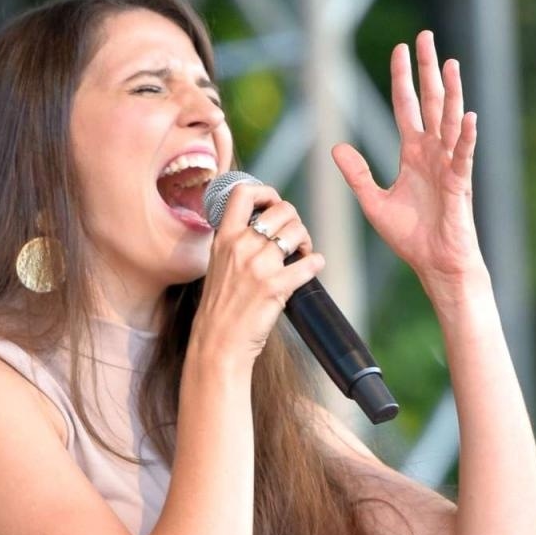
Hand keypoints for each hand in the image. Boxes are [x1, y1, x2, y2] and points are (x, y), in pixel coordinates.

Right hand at [192, 183, 324, 362]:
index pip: (243, 193)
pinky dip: (317, 263)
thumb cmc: (221, 307)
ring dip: (306, 240)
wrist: (218, 342)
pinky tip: (313, 267)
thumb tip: (266, 228)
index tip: (274, 204)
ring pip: (297, 231)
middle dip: (296, 221)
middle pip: (282, 210)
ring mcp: (258, 266)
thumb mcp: (218, 264)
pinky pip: (310, 263)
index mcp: (224, 237)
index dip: (266, 191)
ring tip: (303, 254)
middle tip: (296, 239)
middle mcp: (240, 246)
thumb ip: (236, 243)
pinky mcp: (276, 287)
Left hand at [330, 30, 483, 286]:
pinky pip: (463, 157)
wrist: (436, 265)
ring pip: (450, 121)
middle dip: (427, 70)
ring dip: (451, 92)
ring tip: (449, 63)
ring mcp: (448, 166)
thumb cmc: (411, 238)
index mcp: (413, 154)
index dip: (402, 79)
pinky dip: (466, 137)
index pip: (406, 107)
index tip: (400, 50)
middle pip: (431, 102)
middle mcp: (432, 153)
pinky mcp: (459, 185)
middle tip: (426, 37)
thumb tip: (336, 147)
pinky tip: (468, 117)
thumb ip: (357, 175)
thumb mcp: (374, 203)